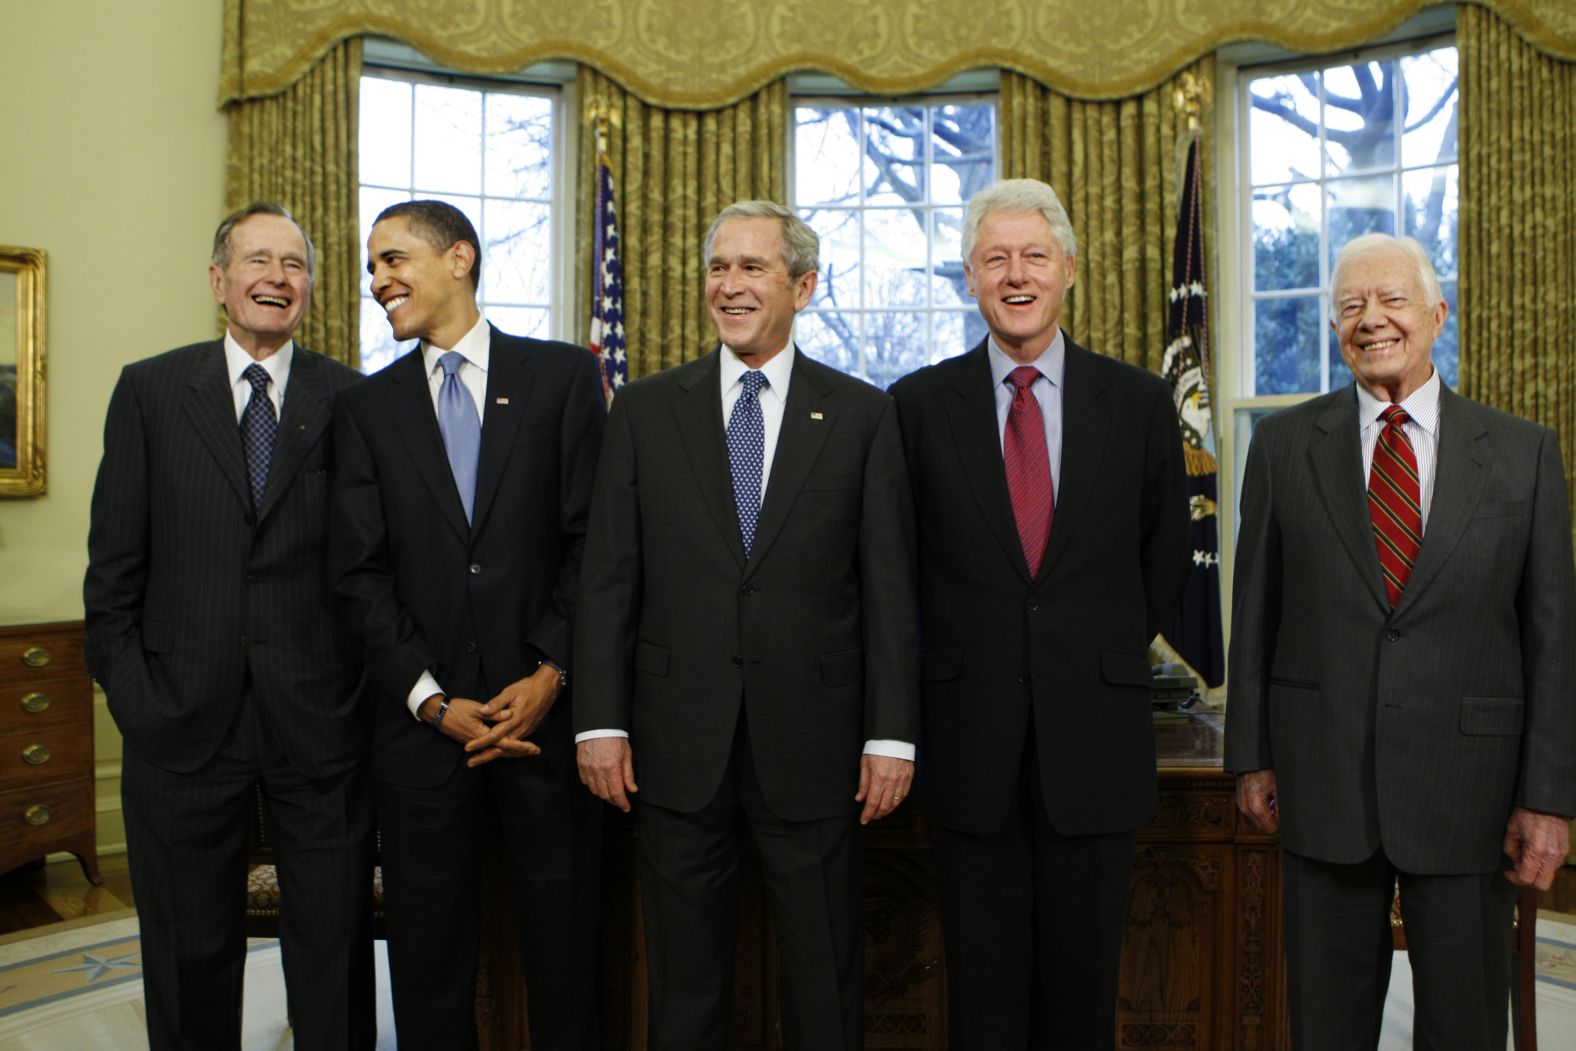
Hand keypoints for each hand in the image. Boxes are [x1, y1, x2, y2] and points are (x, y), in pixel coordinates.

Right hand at [418, 694, 541, 761]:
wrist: (438, 714)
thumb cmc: (456, 709)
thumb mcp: (475, 708)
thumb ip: (493, 712)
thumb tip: (509, 714)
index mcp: (483, 734)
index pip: (505, 743)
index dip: (520, 746)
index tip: (533, 747)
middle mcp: (481, 742)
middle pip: (504, 750)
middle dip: (520, 751)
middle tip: (535, 751)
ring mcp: (477, 743)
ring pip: (497, 750)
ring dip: (512, 752)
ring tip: (526, 751)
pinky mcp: (474, 741)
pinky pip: (490, 748)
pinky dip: (501, 750)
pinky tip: (507, 750)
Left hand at [465, 666, 561, 766]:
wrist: (547, 688)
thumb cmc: (527, 688)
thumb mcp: (510, 692)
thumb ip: (496, 703)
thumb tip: (483, 711)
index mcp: (513, 720)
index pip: (493, 736)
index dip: (480, 742)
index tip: (468, 748)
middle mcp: (520, 729)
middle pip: (501, 749)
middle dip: (485, 756)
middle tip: (470, 763)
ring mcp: (525, 732)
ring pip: (508, 750)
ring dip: (494, 756)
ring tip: (480, 760)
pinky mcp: (528, 731)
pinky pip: (515, 746)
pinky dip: (505, 752)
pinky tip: (498, 753)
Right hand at [578, 737, 637, 811]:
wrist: (598, 726)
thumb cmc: (614, 738)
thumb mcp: (626, 755)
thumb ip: (628, 774)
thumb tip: (632, 789)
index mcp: (612, 768)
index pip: (617, 793)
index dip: (622, 803)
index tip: (626, 807)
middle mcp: (598, 771)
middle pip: (605, 794)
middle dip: (613, 800)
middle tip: (620, 801)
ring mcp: (588, 769)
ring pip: (594, 790)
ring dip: (603, 794)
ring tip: (610, 793)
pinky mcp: (581, 765)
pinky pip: (586, 782)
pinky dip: (593, 786)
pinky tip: (599, 784)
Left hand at [856, 754, 912, 824]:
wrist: (893, 737)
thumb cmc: (878, 748)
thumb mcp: (865, 764)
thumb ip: (863, 783)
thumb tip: (860, 798)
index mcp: (878, 778)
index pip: (872, 803)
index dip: (867, 814)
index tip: (864, 820)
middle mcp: (891, 782)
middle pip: (884, 806)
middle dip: (877, 815)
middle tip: (871, 817)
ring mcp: (902, 780)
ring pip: (895, 803)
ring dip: (887, 811)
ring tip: (880, 812)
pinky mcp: (909, 778)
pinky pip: (903, 796)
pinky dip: (897, 803)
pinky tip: (892, 804)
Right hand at [1236, 769, 1279, 833]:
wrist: (1251, 761)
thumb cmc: (1264, 770)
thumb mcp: (1278, 789)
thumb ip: (1281, 808)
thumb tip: (1284, 820)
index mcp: (1256, 807)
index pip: (1270, 829)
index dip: (1279, 822)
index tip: (1282, 813)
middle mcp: (1245, 808)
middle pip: (1263, 826)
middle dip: (1271, 818)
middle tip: (1276, 804)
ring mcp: (1241, 805)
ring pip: (1257, 820)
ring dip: (1265, 813)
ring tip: (1269, 798)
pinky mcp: (1240, 801)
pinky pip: (1252, 812)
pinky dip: (1259, 808)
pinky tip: (1263, 797)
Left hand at [1503, 806, 1569, 889]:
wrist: (1546, 802)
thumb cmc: (1527, 813)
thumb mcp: (1512, 830)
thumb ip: (1511, 850)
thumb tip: (1515, 862)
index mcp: (1537, 851)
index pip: (1527, 878)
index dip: (1515, 879)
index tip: (1509, 873)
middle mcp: (1552, 856)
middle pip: (1542, 884)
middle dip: (1529, 881)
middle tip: (1518, 870)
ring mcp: (1561, 854)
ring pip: (1549, 875)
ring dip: (1537, 871)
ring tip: (1527, 855)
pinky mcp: (1565, 850)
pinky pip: (1554, 865)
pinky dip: (1544, 863)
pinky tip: (1536, 851)